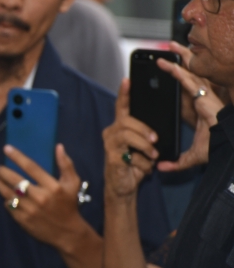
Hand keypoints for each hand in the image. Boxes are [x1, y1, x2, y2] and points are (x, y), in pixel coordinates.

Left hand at [0, 144, 84, 251]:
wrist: (67, 233)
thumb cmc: (69, 205)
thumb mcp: (73, 184)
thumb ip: (66, 164)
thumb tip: (58, 147)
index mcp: (52, 187)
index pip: (31, 167)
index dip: (17, 156)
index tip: (6, 148)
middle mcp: (40, 197)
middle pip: (15, 180)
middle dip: (2, 171)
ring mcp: (30, 210)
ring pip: (8, 193)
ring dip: (0, 184)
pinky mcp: (23, 220)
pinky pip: (9, 206)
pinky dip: (6, 199)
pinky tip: (7, 195)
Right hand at [103, 79, 157, 198]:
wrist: (124, 187)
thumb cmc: (134, 166)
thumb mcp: (144, 147)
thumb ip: (147, 136)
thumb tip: (158, 132)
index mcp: (121, 127)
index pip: (122, 107)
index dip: (124, 93)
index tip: (128, 80)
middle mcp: (112, 132)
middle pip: (127, 120)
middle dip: (144, 129)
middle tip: (155, 140)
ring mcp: (109, 144)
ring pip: (127, 134)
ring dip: (144, 145)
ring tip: (152, 155)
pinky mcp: (111, 156)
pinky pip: (129, 152)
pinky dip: (141, 162)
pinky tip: (143, 168)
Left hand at [155, 43, 221, 171]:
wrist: (228, 148)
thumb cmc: (217, 149)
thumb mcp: (192, 157)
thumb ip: (176, 162)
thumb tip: (161, 169)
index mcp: (200, 108)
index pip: (188, 89)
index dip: (180, 76)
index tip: (167, 68)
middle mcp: (203, 99)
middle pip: (191, 74)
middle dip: (181, 59)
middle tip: (167, 48)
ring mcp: (205, 97)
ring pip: (191, 73)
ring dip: (180, 59)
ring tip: (168, 46)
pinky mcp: (205, 98)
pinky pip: (190, 82)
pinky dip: (179, 72)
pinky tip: (169, 65)